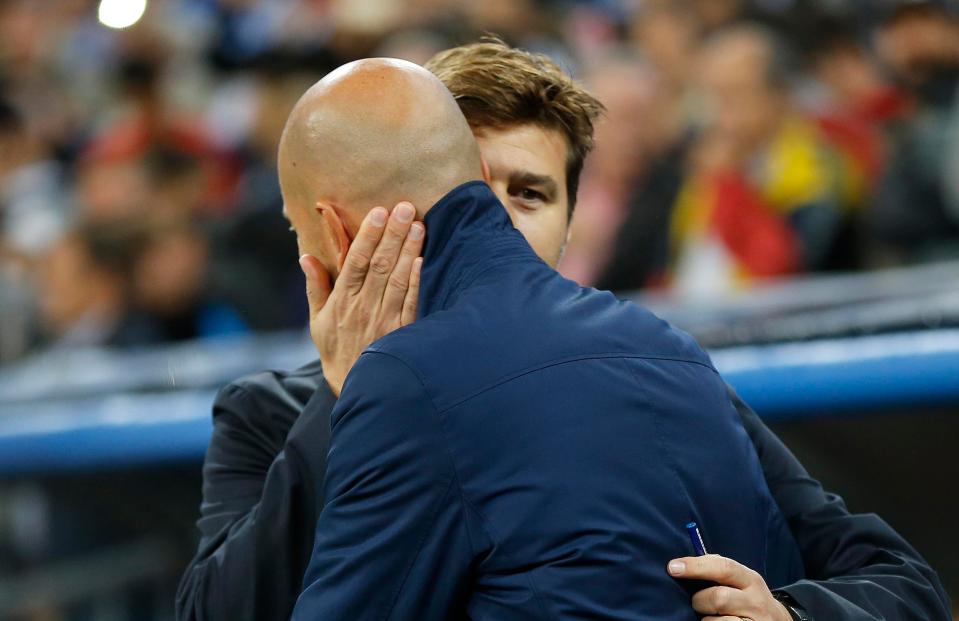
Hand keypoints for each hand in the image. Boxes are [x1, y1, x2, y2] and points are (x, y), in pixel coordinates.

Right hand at [299, 202, 423, 395]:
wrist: (356, 388)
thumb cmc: (336, 350)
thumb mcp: (317, 321)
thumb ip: (315, 287)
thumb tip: (306, 257)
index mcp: (341, 301)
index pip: (355, 262)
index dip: (368, 236)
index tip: (378, 212)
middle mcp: (363, 307)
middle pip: (379, 264)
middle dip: (393, 234)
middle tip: (406, 207)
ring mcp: (384, 320)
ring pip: (398, 279)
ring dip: (409, 250)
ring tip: (418, 225)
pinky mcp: (402, 332)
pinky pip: (411, 303)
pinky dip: (417, 281)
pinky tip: (423, 260)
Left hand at [668, 554, 792, 620]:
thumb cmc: (747, 598)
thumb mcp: (741, 581)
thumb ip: (718, 569)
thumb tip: (684, 563)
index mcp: (751, 580)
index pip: (723, 567)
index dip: (695, 566)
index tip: (673, 567)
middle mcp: (756, 601)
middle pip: (718, 597)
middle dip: (699, 600)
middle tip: (697, 602)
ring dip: (706, 618)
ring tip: (709, 616)